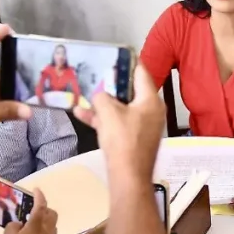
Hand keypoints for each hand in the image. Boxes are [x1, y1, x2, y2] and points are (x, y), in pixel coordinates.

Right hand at [2, 188, 57, 233]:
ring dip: (45, 222)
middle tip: (34, 209)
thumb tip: (18, 225)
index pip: (40, 206)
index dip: (39, 196)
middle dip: (45, 209)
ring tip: (33, 224)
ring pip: (53, 227)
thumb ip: (13, 226)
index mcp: (36, 226)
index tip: (36, 189)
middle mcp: (46, 233)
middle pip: (52, 215)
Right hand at [73, 66, 163, 186]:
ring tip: (85, 96)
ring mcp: (144, 126)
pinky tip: (81, 115)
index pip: (141, 72)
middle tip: (96, 75)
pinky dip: (104, 119)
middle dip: (112, 85)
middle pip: (131, 91)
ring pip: (122, 108)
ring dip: (103, 103)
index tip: (115, 55)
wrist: (128, 177)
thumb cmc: (122, 140)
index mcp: (151, 100)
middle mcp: (151, 111)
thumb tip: (100, 97)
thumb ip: (102, 97)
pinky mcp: (135, 139)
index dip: (127, 62)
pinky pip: (119, 123)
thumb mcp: (108, 112)